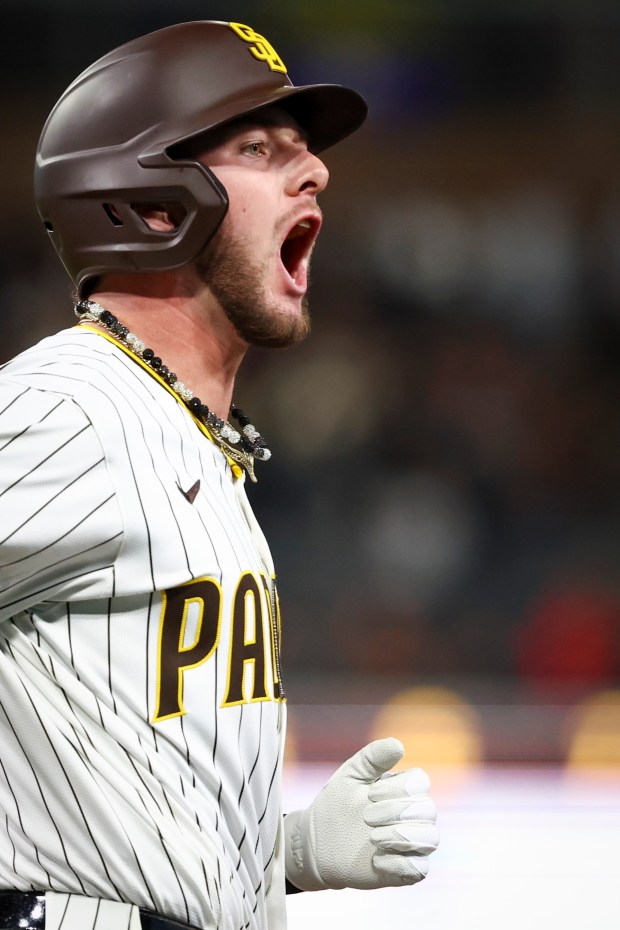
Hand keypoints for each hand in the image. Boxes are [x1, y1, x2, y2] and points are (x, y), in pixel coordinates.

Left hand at [284, 737, 438, 891]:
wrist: (318, 842)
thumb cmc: (338, 804)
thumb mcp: (351, 775)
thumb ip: (373, 758)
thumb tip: (398, 745)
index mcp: (405, 788)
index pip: (420, 782)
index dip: (398, 787)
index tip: (370, 794)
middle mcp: (415, 814)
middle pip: (428, 809)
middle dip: (395, 812)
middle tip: (366, 816)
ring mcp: (413, 843)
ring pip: (431, 839)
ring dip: (401, 837)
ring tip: (372, 838)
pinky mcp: (406, 869)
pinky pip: (419, 868)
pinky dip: (399, 863)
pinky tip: (376, 858)